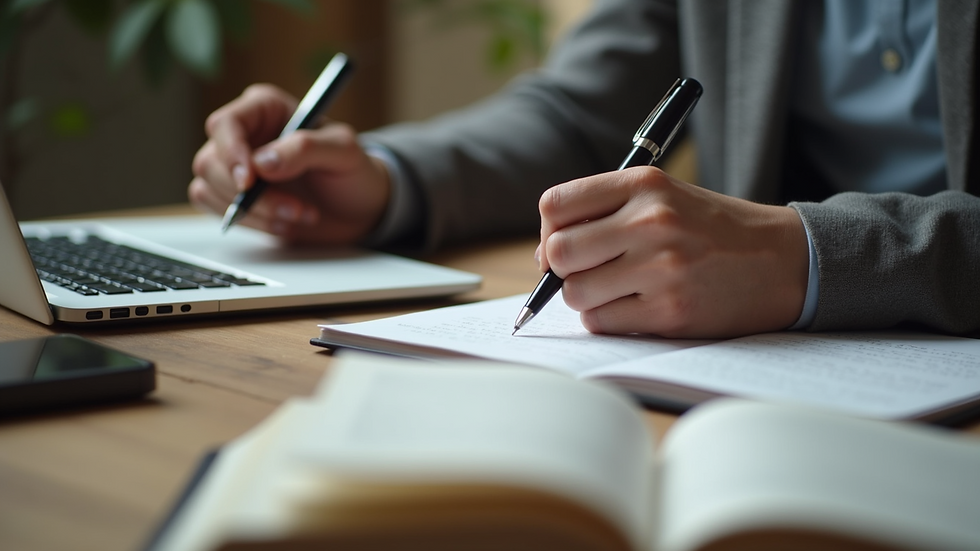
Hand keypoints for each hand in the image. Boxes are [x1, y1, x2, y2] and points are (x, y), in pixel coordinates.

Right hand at [189, 84, 390, 244]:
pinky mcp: (234, 195)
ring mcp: (235, 165)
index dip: (231, 153)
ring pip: (210, 187)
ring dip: (255, 212)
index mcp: (265, 108)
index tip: (250, 182)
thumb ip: (306, 149)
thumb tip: (262, 163)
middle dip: (251, 195)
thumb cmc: (353, 170)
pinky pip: (216, 208)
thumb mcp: (344, 152)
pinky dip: (250, 222)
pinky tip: (283, 223)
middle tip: (294, 208)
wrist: (359, 207)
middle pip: (211, 161)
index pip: (225, 124)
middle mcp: (245, 133)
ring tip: (299, 214)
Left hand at [538, 167, 808, 338]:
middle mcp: (652, 221)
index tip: (563, 244)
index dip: (549, 230)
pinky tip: (636, 307)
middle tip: (586, 272)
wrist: (783, 260)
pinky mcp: (670, 311)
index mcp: (645, 184)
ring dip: (586, 298)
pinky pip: (602, 322)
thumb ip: (607, 211)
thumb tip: (546, 253)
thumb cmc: (712, 230)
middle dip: (562, 269)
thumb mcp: (665, 196)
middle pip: (558, 252)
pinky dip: (608, 320)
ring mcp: (662, 268)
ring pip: (575, 293)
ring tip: (616, 290)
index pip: (555, 205)